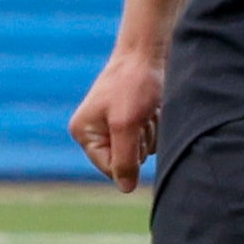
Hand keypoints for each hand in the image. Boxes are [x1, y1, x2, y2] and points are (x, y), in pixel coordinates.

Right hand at [69, 49, 164, 192]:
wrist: (149, 54)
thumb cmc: (134, 85)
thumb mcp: (127, 124)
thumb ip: (125, 158)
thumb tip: (125, 188)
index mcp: (84, 133)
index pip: (111, 168)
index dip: (129, 158)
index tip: (135, 133)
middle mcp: (98, 132)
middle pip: (129, 160)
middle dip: (142, 141)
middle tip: (141, 116)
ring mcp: (117, 126)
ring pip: (144, 149)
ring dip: (153, 132)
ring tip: (148, 109)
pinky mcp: (135, 120)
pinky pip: (153, 137)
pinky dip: (158, 125)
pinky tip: (155, 107)